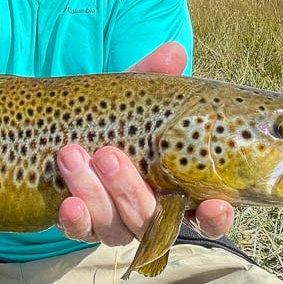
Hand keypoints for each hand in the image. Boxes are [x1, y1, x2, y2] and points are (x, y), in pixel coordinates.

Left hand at [55, 43, 235, 244]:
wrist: (67, 128)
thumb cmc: (120, 117)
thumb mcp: (134, 97)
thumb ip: (154, 79)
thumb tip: (173, 51)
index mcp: (180, 189)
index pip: (208, 216)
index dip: (215, 217)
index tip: (214, 205)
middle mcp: (152, 213)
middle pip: (152, 220)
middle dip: (130, 191)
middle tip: (108, 155)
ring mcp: (117, 222)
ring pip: (115, 227)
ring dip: (95, 194)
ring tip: (71, 155)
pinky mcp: (84, 225)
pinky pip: (81, 233)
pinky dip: (75, 221)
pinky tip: (67, 204)